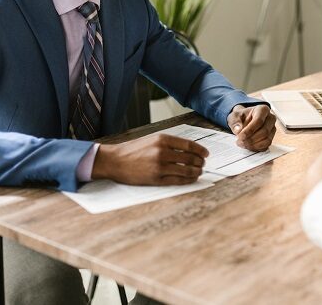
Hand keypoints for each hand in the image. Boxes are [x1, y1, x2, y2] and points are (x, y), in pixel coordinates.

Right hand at [92, 133, 208, 184]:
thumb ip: (170, 143)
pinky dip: (188, 180)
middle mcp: (162, 152)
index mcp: (162, 139)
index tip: (206, 154)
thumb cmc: (133, 150)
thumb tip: (189, 149)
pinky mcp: (156, 179)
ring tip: (199, 172)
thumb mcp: (152, 139)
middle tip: (203, 164)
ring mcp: (160, 166)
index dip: (200, 150)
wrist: (115, 161)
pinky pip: (178, 180)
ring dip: (196, 171)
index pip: (189, 145)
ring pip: (186, 170)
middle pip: (190, 158)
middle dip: (200, 162)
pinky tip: (191, 179)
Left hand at [227, 104, 276, 151]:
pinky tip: (248, 146)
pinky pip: (266, 146)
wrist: (244, 120)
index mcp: (263, 109)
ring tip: (243, 144)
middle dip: (251, 139)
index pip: (259, 120)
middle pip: (264, 131)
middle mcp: (270, 118)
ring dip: (254, 145)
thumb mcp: (234, 116)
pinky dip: (256, 148)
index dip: (249, 130)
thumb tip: (238, 130)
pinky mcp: (271, 138)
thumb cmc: (241, 117)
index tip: (240, 136)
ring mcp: (272, 129)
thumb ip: (235, 122)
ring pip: (267, 140)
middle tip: (240, 142)